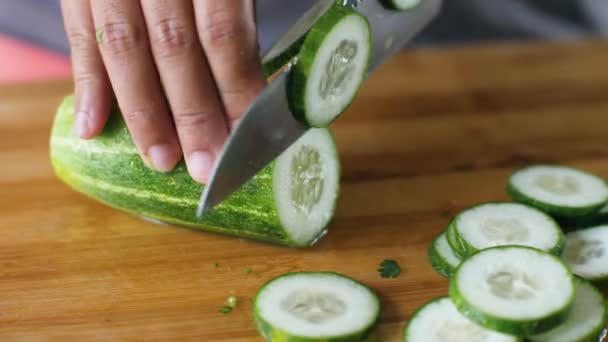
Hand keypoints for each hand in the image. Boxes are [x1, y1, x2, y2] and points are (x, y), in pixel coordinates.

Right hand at [61, 0, 264, 182]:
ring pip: (123, 46)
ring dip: (142, 111)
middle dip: (191, 113)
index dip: (234, 88)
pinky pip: (79, 33)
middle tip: (204, 166)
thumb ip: (236, 14)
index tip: (244, 137)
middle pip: (174, 47)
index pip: (222, 32)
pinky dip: (86, 84)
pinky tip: (92, 127)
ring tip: (161, 158)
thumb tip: (254, 89)